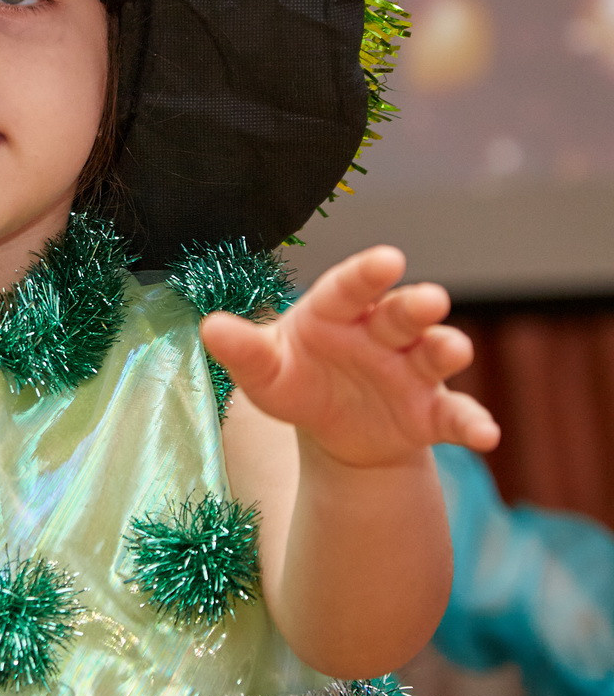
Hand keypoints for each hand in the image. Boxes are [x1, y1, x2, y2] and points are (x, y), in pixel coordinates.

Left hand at [202, 245, 499, 469]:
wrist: (334, 433)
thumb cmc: (298, 384)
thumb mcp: (266, 372)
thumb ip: (244, 350)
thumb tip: (209, 328)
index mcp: (335, 313)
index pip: (348, 287)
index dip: (368, 274)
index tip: (388, 259)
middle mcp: (380, 333)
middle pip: (399, 313)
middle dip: (415, 305)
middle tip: (429, 299)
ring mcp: (411, 370)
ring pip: (435, 352)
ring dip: (446, 349)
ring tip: (453, 349)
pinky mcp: (431, 412)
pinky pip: (457, 415)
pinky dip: (473, 423)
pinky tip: (486, 436)